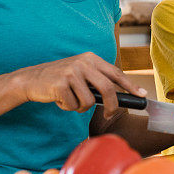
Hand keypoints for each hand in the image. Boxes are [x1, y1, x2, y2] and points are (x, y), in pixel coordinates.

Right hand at [13, 52, 146, 117]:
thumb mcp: (80, 73)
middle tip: (109, 114)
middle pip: (108, 89)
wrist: (31, 79)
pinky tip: (59, 99)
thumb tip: (120, 96)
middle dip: (112, 106)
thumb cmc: (60, 80)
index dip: (130, 85)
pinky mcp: (60, 84)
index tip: (142, 95)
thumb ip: (97, 80)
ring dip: (80, 107)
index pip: (115, 73)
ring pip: (89, 101)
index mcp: (90, 58)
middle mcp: (83, 63)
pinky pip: (74, 106)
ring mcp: (71, 72)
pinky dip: (68, 107)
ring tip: (70, 100)